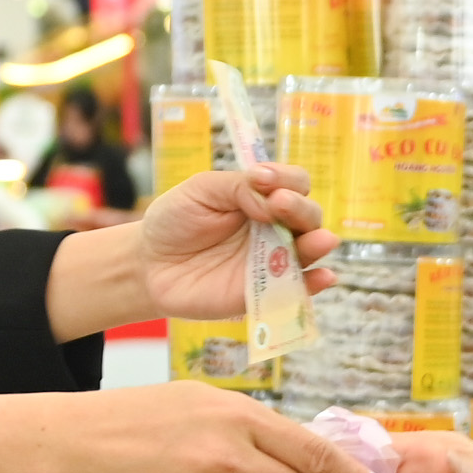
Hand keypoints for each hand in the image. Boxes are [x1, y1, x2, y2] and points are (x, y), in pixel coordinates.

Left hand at [64, 160, 338, 329]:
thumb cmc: (175, 221)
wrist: (149, 264)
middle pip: (308, 215)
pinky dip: (315, 284)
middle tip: (279, 205)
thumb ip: (238, 186)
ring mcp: (272, 261)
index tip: (263, 179)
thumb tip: (273, 197)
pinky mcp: (265, 293)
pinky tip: (323, 277)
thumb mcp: (202, 189)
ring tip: (319, 240)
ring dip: (317, 243)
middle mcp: (274, 228)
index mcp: (262, 198)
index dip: (287, 179)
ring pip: (309, 250)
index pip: (293, 184)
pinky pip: (298, 290)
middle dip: (301, 208)